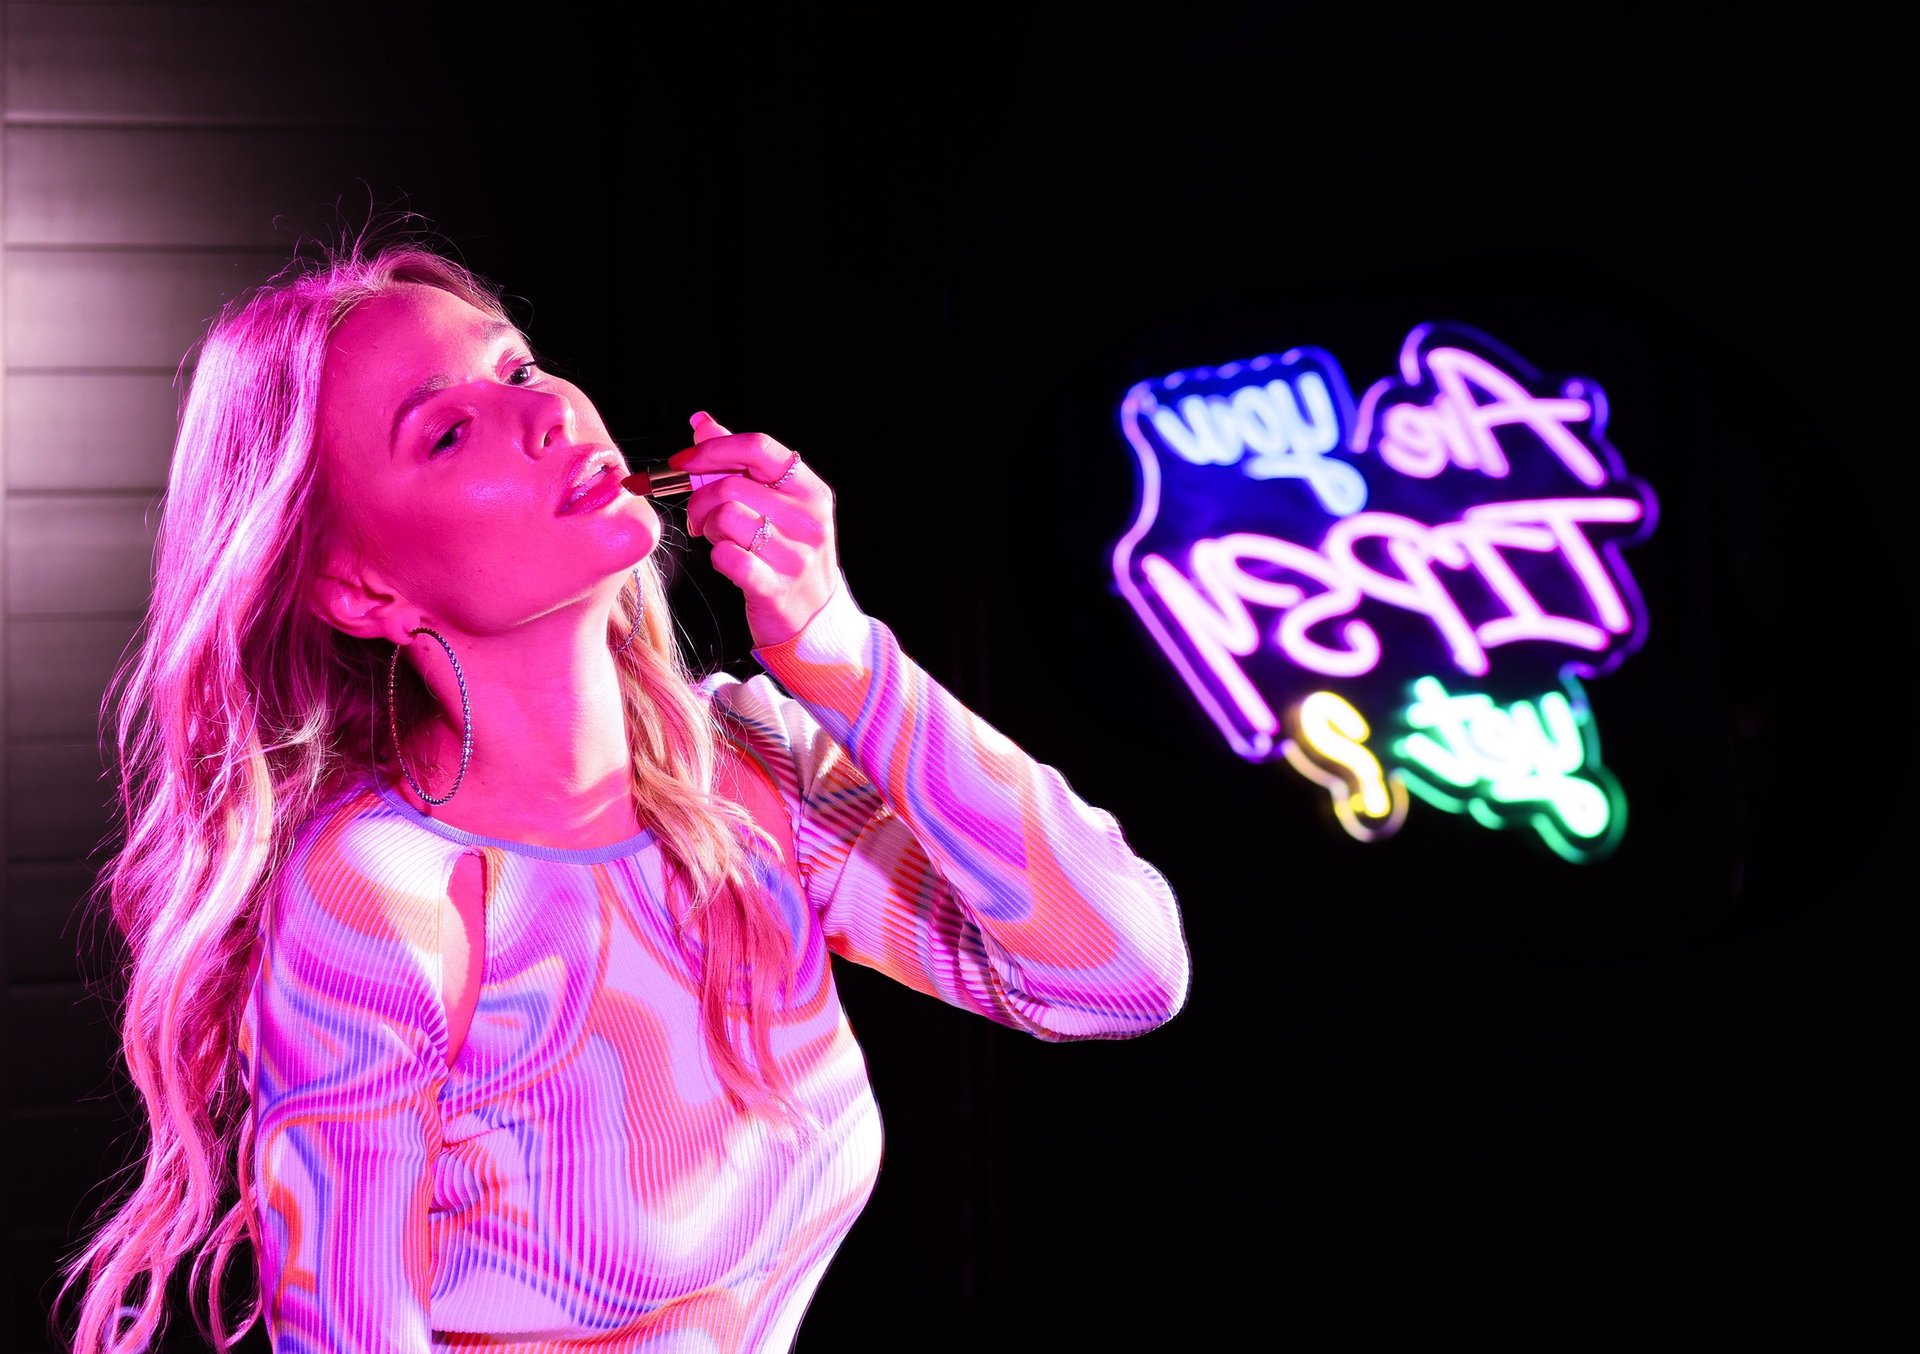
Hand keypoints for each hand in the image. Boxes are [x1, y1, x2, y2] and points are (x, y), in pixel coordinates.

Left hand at [672, 412, 840, 648]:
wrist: (815, 618)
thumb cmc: (786, 552)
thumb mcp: (776, 503)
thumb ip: (739, 462)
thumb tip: (701, 422)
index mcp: (809, 489)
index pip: (757, 447)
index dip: (711, 449)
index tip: (681, 463)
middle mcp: (809, 518)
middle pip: (731, 485)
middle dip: (699, 499)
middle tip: (698, 517)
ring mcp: (796, 555)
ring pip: (726, 518)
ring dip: (709, 528)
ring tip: (717, 538)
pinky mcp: (776, 589)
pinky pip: (727, 557)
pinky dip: (717, 556)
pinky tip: (726, 561)